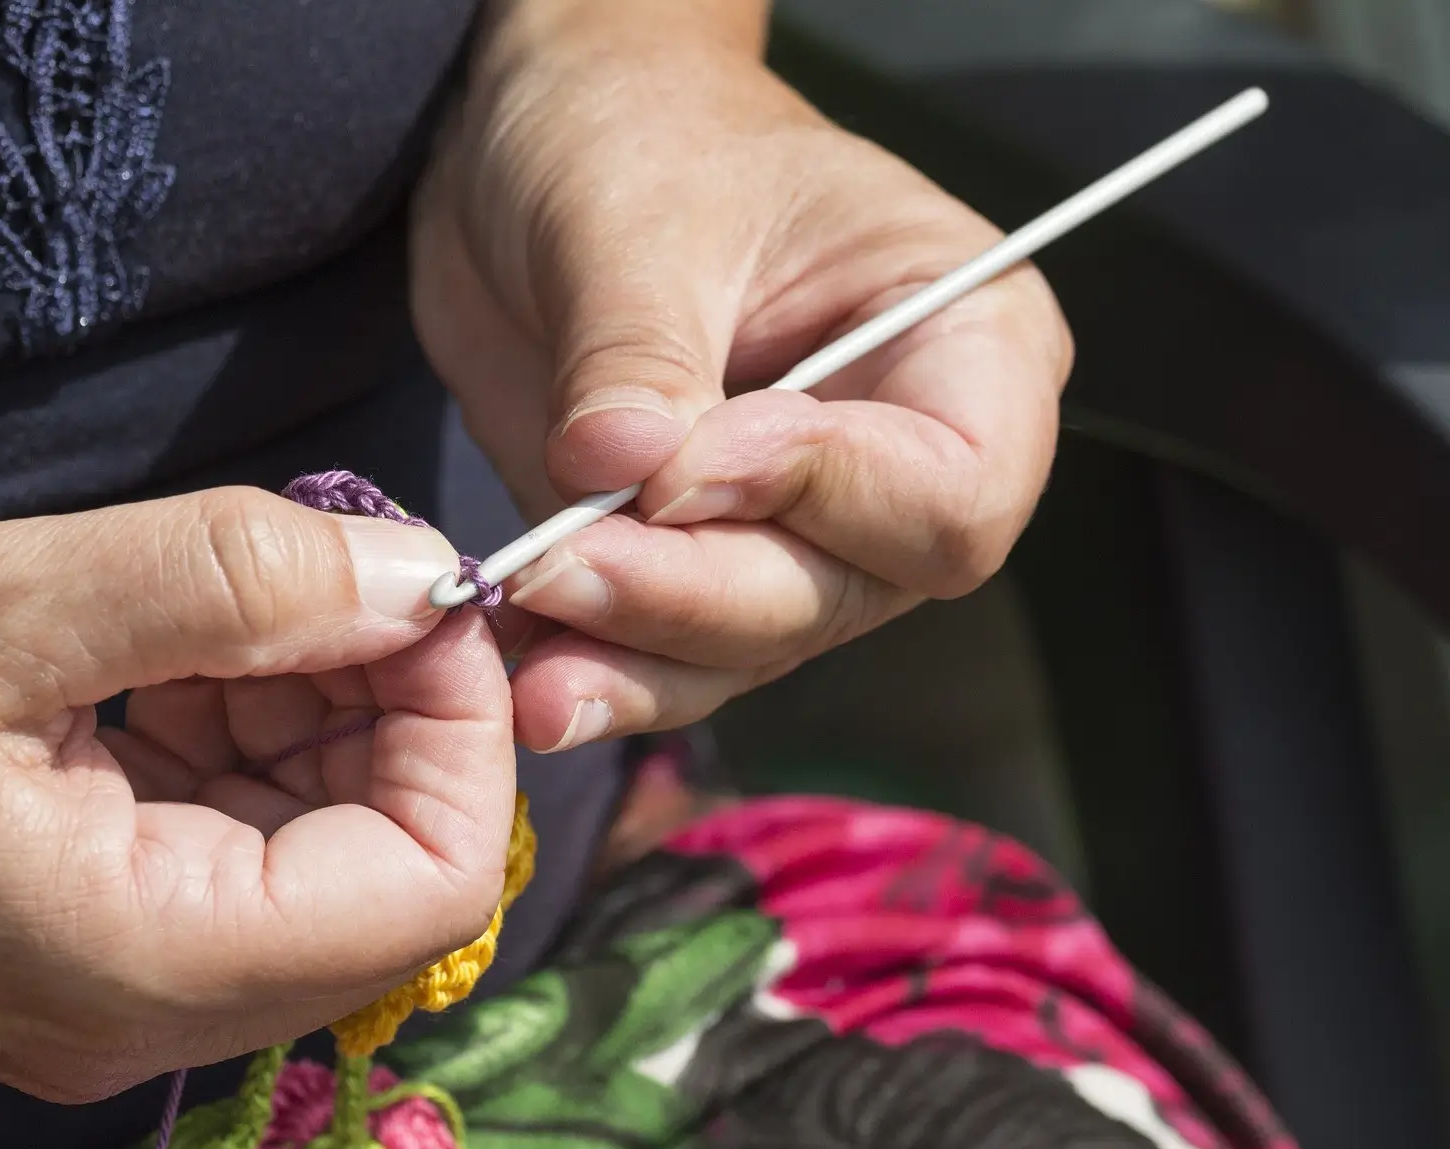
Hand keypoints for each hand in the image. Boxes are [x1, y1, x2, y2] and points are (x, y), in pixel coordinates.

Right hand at [0, 491, 511, 1101]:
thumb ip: (229, 583)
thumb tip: (418, 577)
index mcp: (136, 963)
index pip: (425, 892)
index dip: (462, 732)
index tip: (418, 592)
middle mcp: (143, 1011)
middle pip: (382, 875)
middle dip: (387, 709)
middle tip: (321, 569)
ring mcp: (109, 984)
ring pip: (310, 851)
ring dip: (306, 710)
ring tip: (210, 599)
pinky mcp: (74, 936)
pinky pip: (222, 843)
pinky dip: (233, 731)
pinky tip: (158, 647)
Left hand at [414, 0, 1071, 752]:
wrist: (544, 148)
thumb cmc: (638, 132)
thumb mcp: (636, 216)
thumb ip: (637, 353)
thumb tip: (619, 465)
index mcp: (963, 342)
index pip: (953, 487)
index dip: (824, 496)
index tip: (681, 467)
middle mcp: (896, 459)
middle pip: (839, 589)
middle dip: (695, 593)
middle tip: (561, 569)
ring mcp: (795, 524)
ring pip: (749, 643)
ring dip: (636, 660)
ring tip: (534, 669)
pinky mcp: (693, 562)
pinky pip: (664, 652)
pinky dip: (597, 669)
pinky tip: (526, 675)